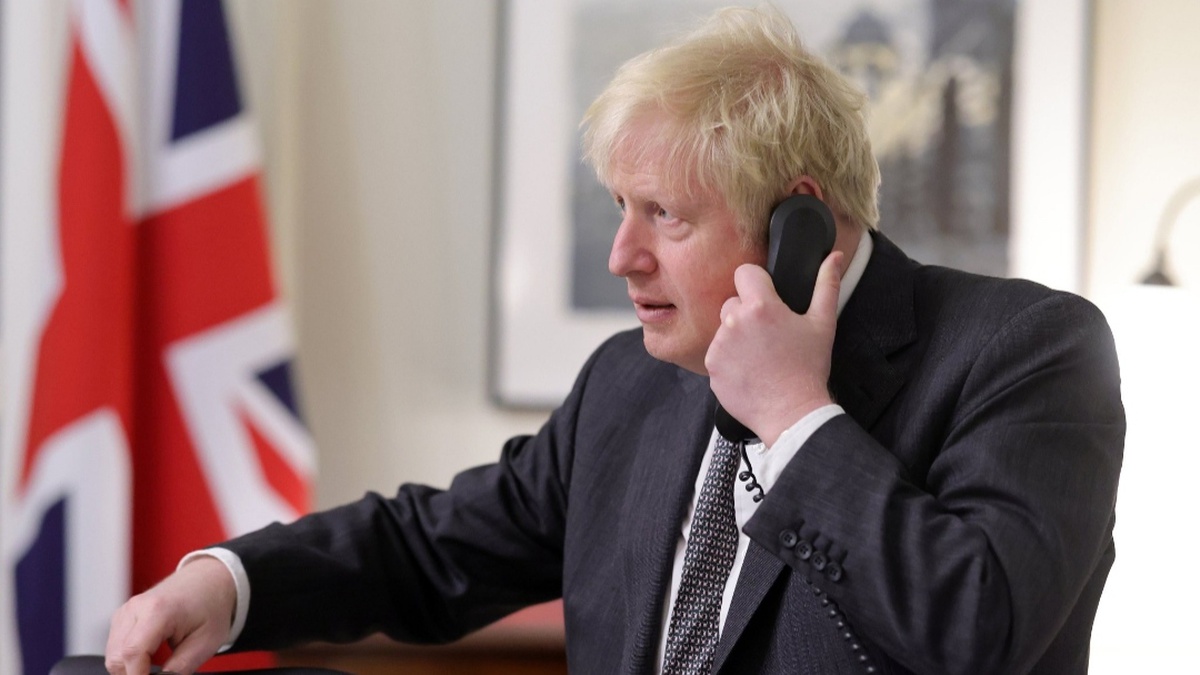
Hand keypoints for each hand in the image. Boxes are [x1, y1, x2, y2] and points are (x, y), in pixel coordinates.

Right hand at [105, 556, 235, 674]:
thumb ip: (179, 668)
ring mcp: (126, 610)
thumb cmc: (210, 607)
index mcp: (158, 610)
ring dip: (129, 667)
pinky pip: (115, 646)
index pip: (133, 653)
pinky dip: (127, 657)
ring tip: (154, 667)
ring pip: (113, 654)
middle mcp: (136, 608)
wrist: (208, 581)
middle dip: (134, 673)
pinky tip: (148, 657)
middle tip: (158, 674)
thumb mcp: (205, 643)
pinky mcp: (122, 616)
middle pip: (117, 656)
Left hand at [705, 251, 842, 446]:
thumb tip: (835, 257)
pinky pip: (717, 353)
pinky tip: (749, 370)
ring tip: (760, 356)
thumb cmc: (808, 369)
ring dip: (737, 337)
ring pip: (724, 328)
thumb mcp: (823, 324)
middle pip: (733, 302)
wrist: (792, 412)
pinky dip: (729, 359)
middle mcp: (734, 322)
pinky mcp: (712, 366)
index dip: (756, 282)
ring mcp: (719, 345)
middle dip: (747, 313)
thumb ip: (827, 285)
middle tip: (768, 335)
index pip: (745, 273)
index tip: (766, 297)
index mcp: (760, 306)